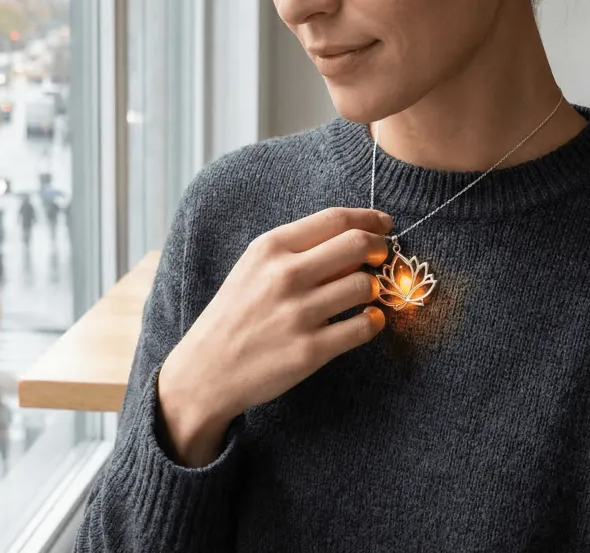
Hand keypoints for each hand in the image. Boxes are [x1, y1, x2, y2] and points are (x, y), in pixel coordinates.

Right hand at [158, 207, 390, 465]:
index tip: (383, 224)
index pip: (335, 219)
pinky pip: (364, 327)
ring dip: (374, 289)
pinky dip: (373, 321)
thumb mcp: (253, 268)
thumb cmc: (235, 314)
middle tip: (382, 257)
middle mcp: (285, 276)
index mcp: (269, 248)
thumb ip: (297, 251)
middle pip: (357, 245)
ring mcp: (298, 314)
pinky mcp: (311, 351)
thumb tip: (355, 240)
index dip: (369, 218)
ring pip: (365, 286)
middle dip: (379, 248)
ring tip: (362, 296)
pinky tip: (364, 321)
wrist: (207, 369)